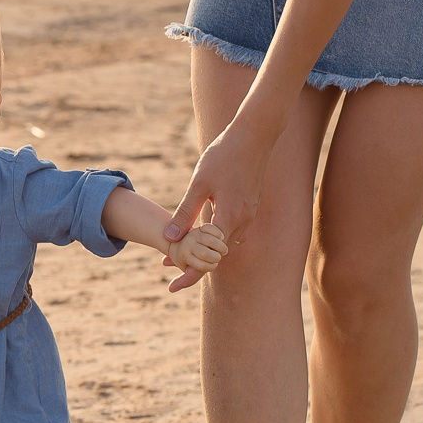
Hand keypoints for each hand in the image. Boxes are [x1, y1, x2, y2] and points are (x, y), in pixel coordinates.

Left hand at [162, 125, 271, 290]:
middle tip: (167, 265)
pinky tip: (200, 232)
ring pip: (224, 244)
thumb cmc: (224, 156)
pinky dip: (215, 237)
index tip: (172, 287)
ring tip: (180, 251)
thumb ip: (185, 213)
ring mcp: (249, 215)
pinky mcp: (250, 207)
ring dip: (204, 249)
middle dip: (193, 263)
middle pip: (216, 255)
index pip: (207, 259)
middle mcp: (243, 221)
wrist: (254, 135)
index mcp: (229, 219)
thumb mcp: (198, 184)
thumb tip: (170, 239)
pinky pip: (231, 231)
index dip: (189, 276)